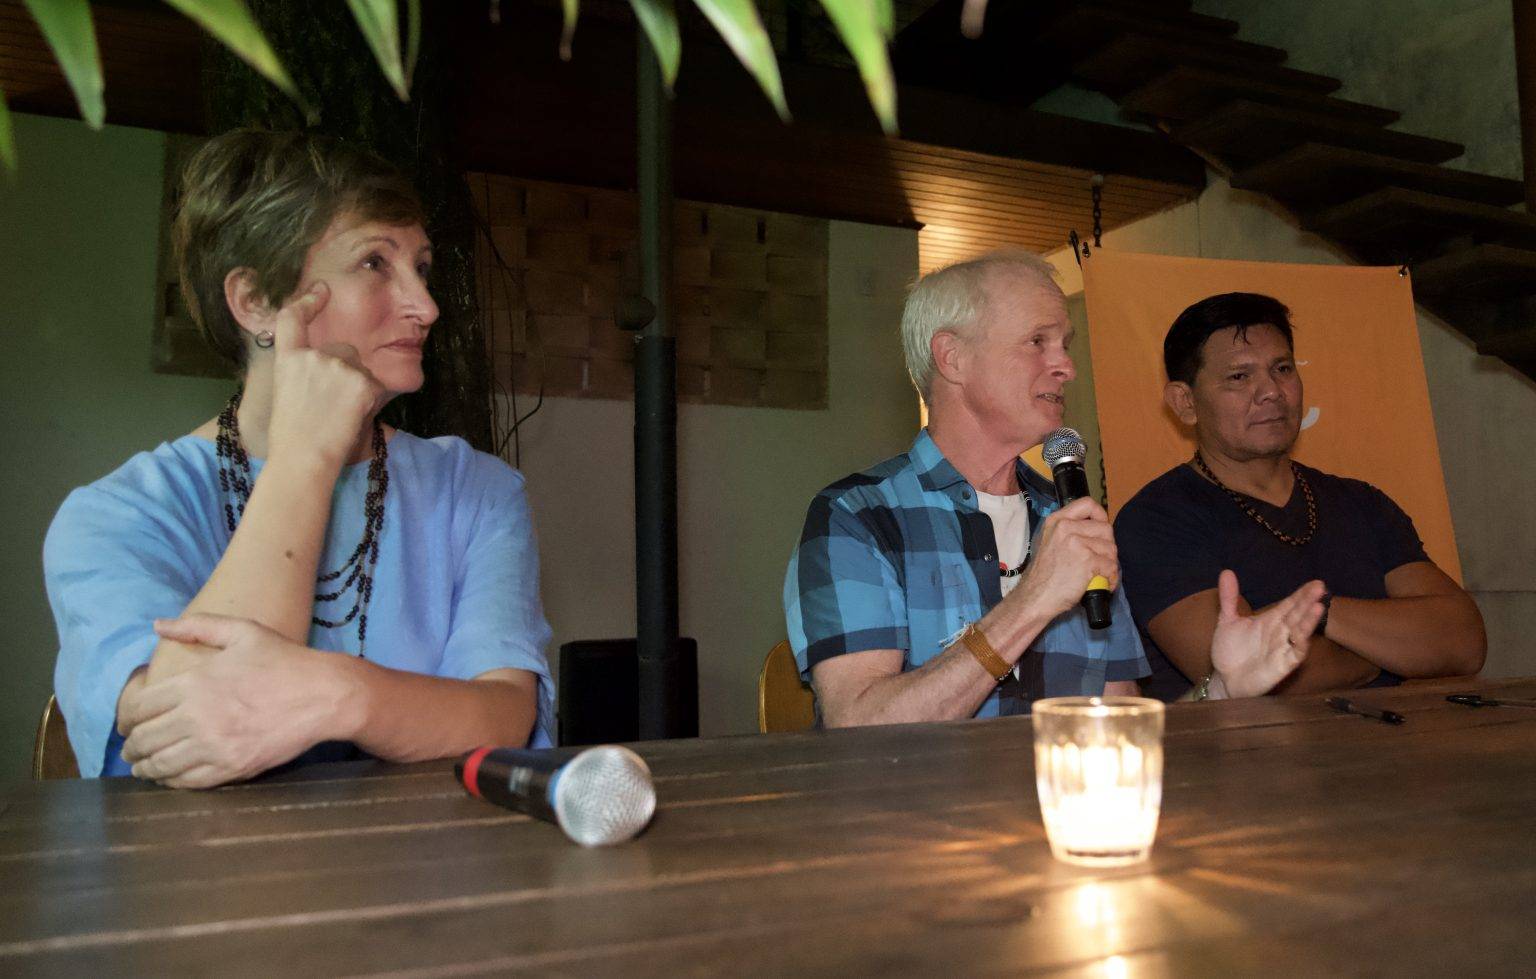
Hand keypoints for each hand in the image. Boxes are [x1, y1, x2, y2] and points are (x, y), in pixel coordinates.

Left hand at [117, 615, 346, 788]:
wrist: (324, 695)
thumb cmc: (284, 660)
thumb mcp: (243, 632)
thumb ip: (198, 627)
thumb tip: (158, 625)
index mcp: (194, 682)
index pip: (138, 708)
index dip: (126, 719)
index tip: (127, 724)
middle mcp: (197, 716)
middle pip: (144, 740)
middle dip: (131, 746)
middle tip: (131, 748)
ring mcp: (213, 746)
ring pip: (160, 764)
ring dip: (145, 767)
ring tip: (142, 767)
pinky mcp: (231, 768)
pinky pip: (187, 781)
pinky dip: (170, 781)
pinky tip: (168, 777)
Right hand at [267, 282, 383, 466]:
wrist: (303, 458)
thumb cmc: (291, 437)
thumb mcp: (287, 394)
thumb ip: (303, 372)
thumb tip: (323, 368)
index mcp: (288, 359)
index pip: (293, 319)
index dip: (308, 301)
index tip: (321, 290)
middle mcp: (313, 356)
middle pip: (343, 350)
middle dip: (345, 370)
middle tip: (332, 404)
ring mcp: (339, 366)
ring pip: (360, 368)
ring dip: (357, 385)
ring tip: (339, 414)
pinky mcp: (362, 381)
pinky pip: (374, 385)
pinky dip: (369, 400)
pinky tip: (352, 417)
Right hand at [1012, 497, 1118, 620]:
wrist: (1034, 598)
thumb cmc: (1042, 576)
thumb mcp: (1048, 542)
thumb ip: (1067, 532)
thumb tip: (1094, 532)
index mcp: (1056, 521)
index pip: (1087, 504)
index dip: (1101, 516)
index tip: (1101, 531)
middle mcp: (1065, 527)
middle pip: (1105, 528)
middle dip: (1108, 547)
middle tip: (1100, 561)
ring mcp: (1076, 542)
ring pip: (1111, 549)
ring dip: (1110, 565)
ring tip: (1100, 576)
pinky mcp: (1087, 560)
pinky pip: (1111, 566)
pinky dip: (1110, 579)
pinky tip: (1101, 585)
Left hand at [1209, 571, 1325, 698]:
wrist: (1224, 679)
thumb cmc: (1230, 650)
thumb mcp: (1227, 621)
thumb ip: (1229, 598)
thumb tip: (1226, 572)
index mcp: (1270, 620)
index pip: (1290, 604)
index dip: (1302, 594)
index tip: (1316, 583)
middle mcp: (1280, 632)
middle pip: (1297, 614)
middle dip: (1308, 601)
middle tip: (1320, 587)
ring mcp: (1283, 648)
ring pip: (1300, 632)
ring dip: (1309, 621)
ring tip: (1319, 606)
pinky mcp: (1282, 665)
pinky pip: (1295, 654)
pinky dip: (1300, 645)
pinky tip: (1304, 635)